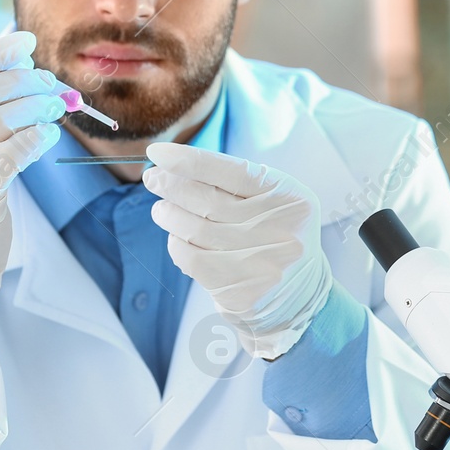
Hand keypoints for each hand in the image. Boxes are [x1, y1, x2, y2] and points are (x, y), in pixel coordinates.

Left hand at [143, 144, 332, 358]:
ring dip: (169, 215)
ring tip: (161, 210)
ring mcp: (262, 262)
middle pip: (209, 201)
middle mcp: (280, 228)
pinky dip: (177, 245)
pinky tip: (176, 238)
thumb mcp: (272, 202)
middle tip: (152, 179)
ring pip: (196, 229)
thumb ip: (235, 185)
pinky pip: (193, 259)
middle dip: (172, 185)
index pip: (231, 171)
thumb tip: (176, 169)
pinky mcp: (242, 290)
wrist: (297, 296)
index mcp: (289, 197)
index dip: (190, 160)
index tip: (159, 153)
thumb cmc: (275, 237)